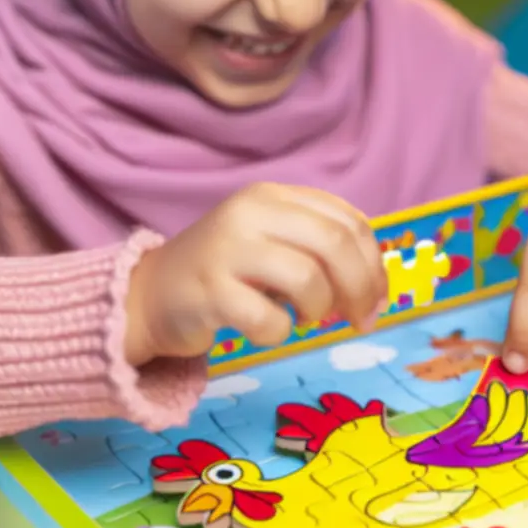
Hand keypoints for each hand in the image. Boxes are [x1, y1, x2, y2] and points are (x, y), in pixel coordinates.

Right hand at [124, 183, 387, 365]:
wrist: (149, 295)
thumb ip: (320, 248)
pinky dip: (279, 332)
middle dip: (360, 287)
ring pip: (307, 278)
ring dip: (318, 309)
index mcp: (274, 196)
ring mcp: (227, 248)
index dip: (374, 264)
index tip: (378, 298)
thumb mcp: (274, 243)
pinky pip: (269, 318)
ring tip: (303, 317)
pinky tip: (263, 328)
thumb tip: (376, 287)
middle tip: (360, 320)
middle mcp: (251, 211)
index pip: (349, 221)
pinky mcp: (208, 290)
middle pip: (336, 243)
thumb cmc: (226, 272)